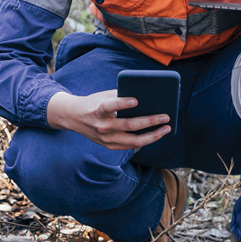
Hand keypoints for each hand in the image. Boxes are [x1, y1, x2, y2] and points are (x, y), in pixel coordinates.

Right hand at [46, 89, 171, 149]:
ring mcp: (106, 138)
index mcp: (98, 110)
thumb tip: (145, 98)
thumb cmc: (94, 103)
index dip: (122, 103)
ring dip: (153, 135)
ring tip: (166, 128)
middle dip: (150, 121)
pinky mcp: (109, 146)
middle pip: (129, 125)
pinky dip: (144, 140)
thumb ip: (120, 95)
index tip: (136, 100)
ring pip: (133, 141)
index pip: (109, 106)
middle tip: (165, 116)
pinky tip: (156, 134)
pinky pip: (130, 145)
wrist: (74, 118)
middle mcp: (102, 126)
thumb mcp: (103, 95)